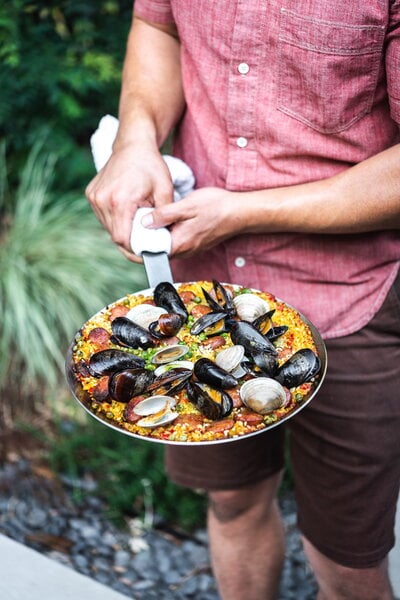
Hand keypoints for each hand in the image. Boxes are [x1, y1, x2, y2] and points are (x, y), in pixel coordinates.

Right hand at [85, 144, 173, 261]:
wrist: (133, 145)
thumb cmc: (151, 166)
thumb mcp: (165, 190)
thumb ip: (163, 216)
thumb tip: (162, 238)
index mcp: (120, 201)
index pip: (123, 239)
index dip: (135, 249)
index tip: (147, 252)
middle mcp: (102, 200)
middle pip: (115, 236)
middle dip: (131, 241)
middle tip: (146, 241)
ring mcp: (94, 197)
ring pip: (108, 228)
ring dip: (123, 230)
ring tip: (138, 224)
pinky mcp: (91, 195)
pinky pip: (103, 217)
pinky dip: (116, 220)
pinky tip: (128, 214)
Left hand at [142, 187, 243, 257]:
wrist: (239, 212)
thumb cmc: (216, 207)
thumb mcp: (187, 206)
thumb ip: (164, 215)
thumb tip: (144, 223)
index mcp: (179, 244)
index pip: (151, 252)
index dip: (138, 244)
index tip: (129, 233)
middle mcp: (184, 251)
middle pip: (157, 250)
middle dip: (146, 239)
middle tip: (135, 223)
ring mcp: (190, 248)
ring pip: (166, 246)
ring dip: (157, 236)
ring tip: (146, 221)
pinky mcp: (194, 243)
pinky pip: (175, 242)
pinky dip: (167, 234)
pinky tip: (164, 221)